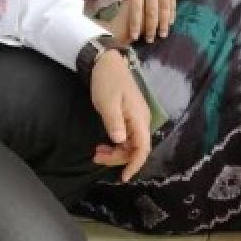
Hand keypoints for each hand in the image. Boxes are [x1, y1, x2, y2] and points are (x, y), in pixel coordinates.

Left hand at [89, 51, 152, 180]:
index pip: (143, 148)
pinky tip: (104, 144)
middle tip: (97, 158)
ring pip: (131, 144)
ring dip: (116, 152)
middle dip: (118, 158)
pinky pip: (127, 136)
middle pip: (136, 149)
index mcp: (139, 118)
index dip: (135, 165)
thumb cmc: (107, 81)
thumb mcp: (107, 103)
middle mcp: (142, 120)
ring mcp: (137, 118)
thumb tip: (119, 141)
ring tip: (97, 153)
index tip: (123, 177)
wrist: (106, 63)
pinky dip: (116, 143)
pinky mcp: (130, 116)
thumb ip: (114, 123)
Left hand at [117, 0, 178, 42]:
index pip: (135, 9)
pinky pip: (172, 0)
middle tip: (150, 40)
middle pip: (151, 12)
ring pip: (164, 9)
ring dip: (163, 24)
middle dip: (150, 28)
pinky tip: (170, 21)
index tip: (135, 36)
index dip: (135, 24)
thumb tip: (126, 0)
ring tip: (162, 34)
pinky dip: (171, 12)